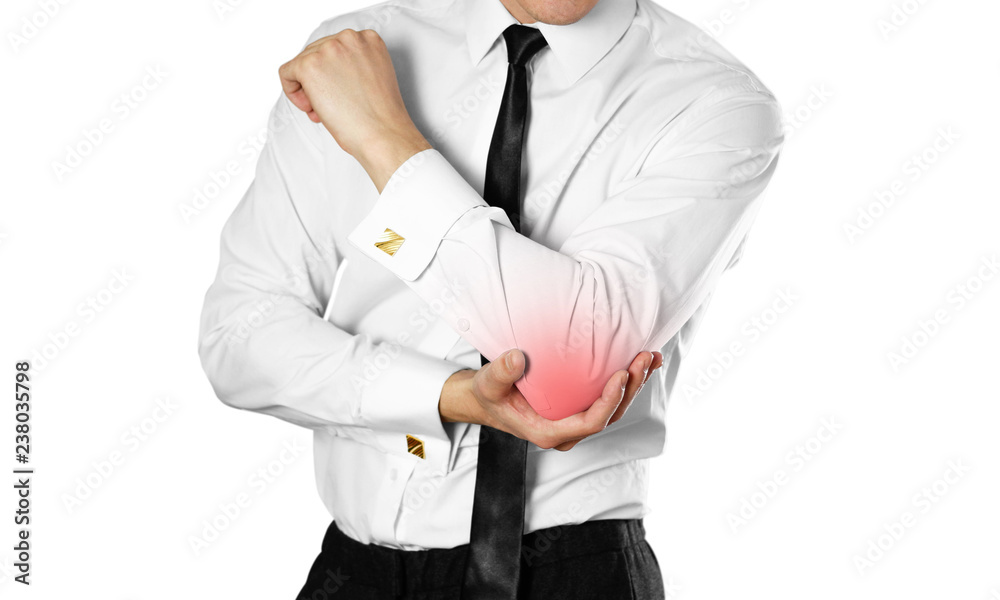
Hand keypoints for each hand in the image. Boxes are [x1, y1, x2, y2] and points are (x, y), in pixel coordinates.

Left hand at [278, 28, 429, 190]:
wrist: (383, 135)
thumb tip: (326, 71)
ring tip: (325, 110)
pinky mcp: (309, 65)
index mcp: (368, 39)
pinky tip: (311, 108)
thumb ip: (353, 64)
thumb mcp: (373, 77)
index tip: (340, 92)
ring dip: (309, 89)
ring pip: (301, 64)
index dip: (333, 73)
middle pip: (316, 53)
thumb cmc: (381, 116)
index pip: (336, 48)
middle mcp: (349, 38)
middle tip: (331, 106)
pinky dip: (292, 91)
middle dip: (319, 81)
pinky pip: (286, 73)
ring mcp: (328, 49)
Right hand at [439, 350, 663, 450]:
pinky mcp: (579, 407)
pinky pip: (608, 398)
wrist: (485, 400)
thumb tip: (517, 358)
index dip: (609, 401)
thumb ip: (501, 373)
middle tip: (641, 359)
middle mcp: (568, 430)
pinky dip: (626, 380)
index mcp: (549, 432)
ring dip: (634, 383)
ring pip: (614, 407)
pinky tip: (642, 362)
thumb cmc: (489, 395)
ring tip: (650, 357)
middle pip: (610, 415)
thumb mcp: (488, 384)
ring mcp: (575, 420)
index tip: (619, 375)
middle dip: (630, 388)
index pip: (590, 423)